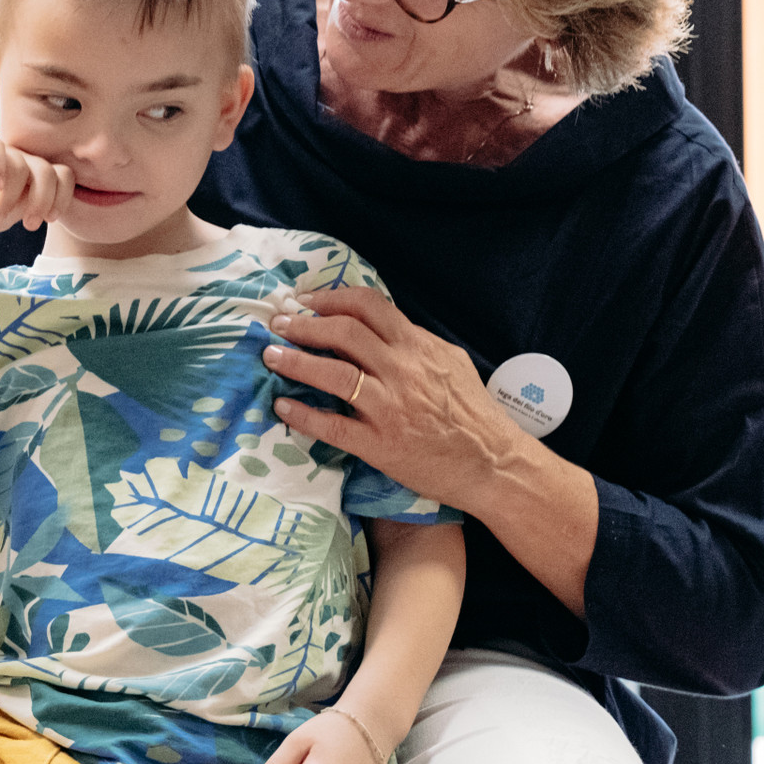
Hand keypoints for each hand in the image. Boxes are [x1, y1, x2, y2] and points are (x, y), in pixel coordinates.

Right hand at [0, 133, 74, 233]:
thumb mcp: (6, 216)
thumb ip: (27, 206)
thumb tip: (46, 204)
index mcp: (33, 176)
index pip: (63, 176)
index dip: (62, 197)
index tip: (48, 219)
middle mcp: (21, 159)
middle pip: (49, 170)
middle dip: (44, 200)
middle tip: (30, 224)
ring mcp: (2, 150)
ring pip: (24, 165)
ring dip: (13, 198)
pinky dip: (0, 169)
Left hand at [260, 286, 522, 515]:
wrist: (492, 464)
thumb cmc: (472, 414)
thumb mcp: (449, 363)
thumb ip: (414, 342)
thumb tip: (377, 325)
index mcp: (419, 347)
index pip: (369, 306)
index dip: (330, 298)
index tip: (304, 301)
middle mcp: (403, 371)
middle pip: (344, 332)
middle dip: (303, 324)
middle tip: (278, 324)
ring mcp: (390, 409)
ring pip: (334, 374)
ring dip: (295, 361)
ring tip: (271, 356)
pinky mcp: (381, 445)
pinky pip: (333, 426)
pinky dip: (303, 414)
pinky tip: (282, 406)